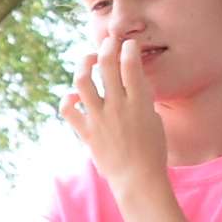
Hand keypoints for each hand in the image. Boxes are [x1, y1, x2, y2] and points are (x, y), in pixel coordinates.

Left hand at [59, 38, 176, 196]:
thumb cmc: (152, 150)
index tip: (128, 44)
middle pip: (106, 67)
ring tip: (89, 60)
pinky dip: (67, 99)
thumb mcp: (154, 119)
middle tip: (108, 42)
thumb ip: (142, 99)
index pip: (130, 66)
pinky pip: (68, 110)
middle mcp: (117, 107)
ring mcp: (99, 119)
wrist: (138, 179)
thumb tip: (133, 83)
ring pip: (82, 82)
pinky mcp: (85, 132)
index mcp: (140, 103)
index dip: (128, 49)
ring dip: (83, 65)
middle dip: (106, 48)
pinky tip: (74, 96)